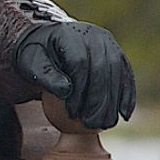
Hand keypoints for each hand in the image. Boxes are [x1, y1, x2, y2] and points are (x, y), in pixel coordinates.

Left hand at [14, 20, 135, 130]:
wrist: (50, 41)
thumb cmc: (38, 56)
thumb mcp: (31, 64)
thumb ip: (46, 76)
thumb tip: (66, 92)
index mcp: (70, 34)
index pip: (79, 63)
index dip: (78, 90)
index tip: (72, 112)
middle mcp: (94, 35)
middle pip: (102, 68)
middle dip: (98, 99)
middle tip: (91, 123)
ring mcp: (109, 43)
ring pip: (117, 72)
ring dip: (114, 101)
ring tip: (105, 124)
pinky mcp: (117, 53)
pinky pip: (126, 74)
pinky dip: (127, 95)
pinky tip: (124, 115)